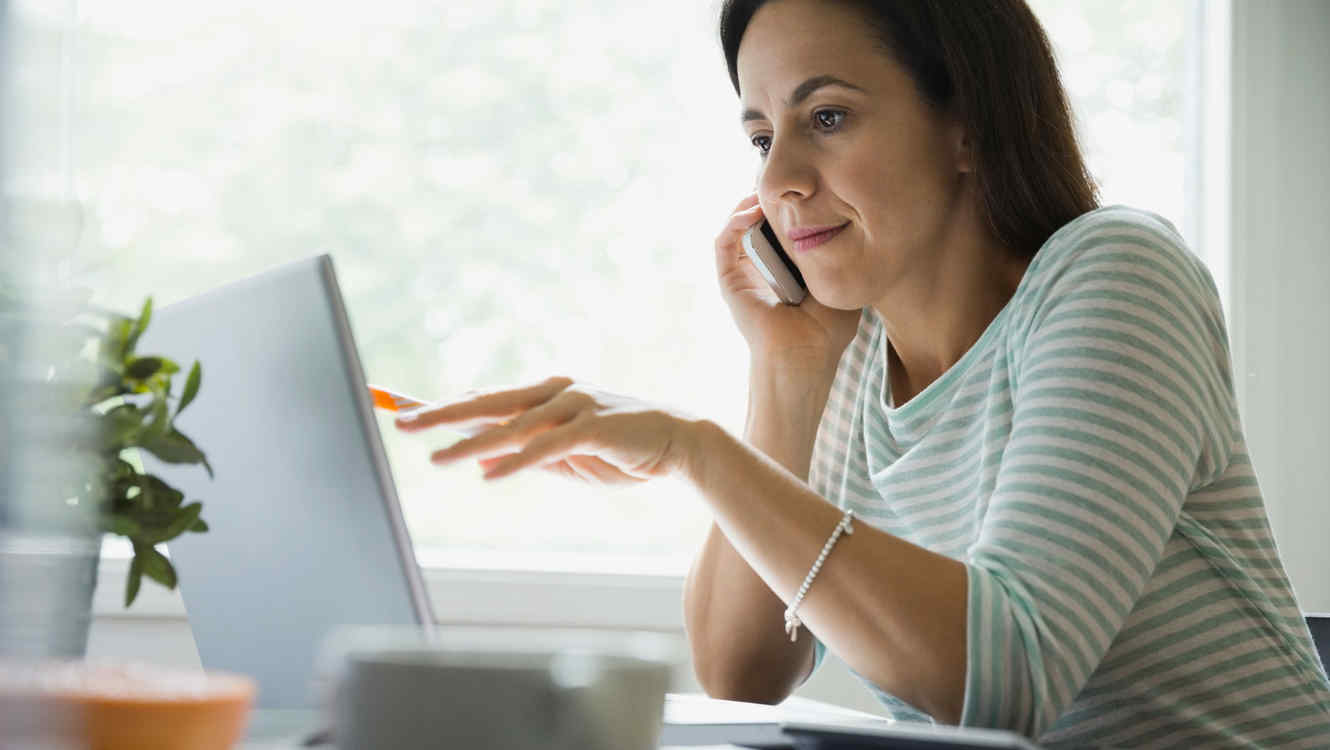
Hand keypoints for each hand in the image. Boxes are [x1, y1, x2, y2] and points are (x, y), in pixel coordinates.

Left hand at [394, 376, 699, 483]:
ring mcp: (576, 406)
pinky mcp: (595, 427)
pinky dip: (518, 461)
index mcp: (547, 394)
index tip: (409, 409)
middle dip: (443, 413)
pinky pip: (548, 447)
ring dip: (473, 444)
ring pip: (513, 426)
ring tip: (436, 460)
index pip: (488, 400)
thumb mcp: (565, 453)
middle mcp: (556, 392)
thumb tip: (481, 460)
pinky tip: (489, 475)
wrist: (679, 443)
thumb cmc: (621, 449)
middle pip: (489, 403)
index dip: (447, 406)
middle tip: (402, 422)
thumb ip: (527, 451)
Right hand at [715, 193, 860, 369]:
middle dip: (768, 198)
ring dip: (749, 204)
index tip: (804, 184)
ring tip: (766, 190)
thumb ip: (839, 256)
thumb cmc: (827, 331)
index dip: (789, 205)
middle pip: (758, 222)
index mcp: (788, 269)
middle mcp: (763, 268)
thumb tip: (847, 222)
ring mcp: (745, 273)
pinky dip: (734, 222)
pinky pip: (724, 243)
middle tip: (783, 179)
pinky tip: (752, 211)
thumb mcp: (841, 282)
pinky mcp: (730, 280)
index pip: (782, 228)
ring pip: (738, 226)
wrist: (804, 357)